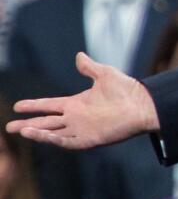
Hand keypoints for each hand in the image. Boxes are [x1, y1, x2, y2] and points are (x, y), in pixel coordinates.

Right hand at [4, 53, 159, 149]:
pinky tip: (38, 135)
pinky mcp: (89, 139)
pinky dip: (51, 139)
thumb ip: (90, 68)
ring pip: (53, 132)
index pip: (50, 105)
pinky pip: (66, 141)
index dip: (34, 105)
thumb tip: (79, 56)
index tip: (18, 105)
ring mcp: (82, 129)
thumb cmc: (127, 89)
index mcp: (77, 104)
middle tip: (9, 126)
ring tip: (19, 130)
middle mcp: (76, 118)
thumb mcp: (105, 74)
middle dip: (28, 124)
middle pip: (47, 122)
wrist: (143, 104)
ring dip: (36, 132)